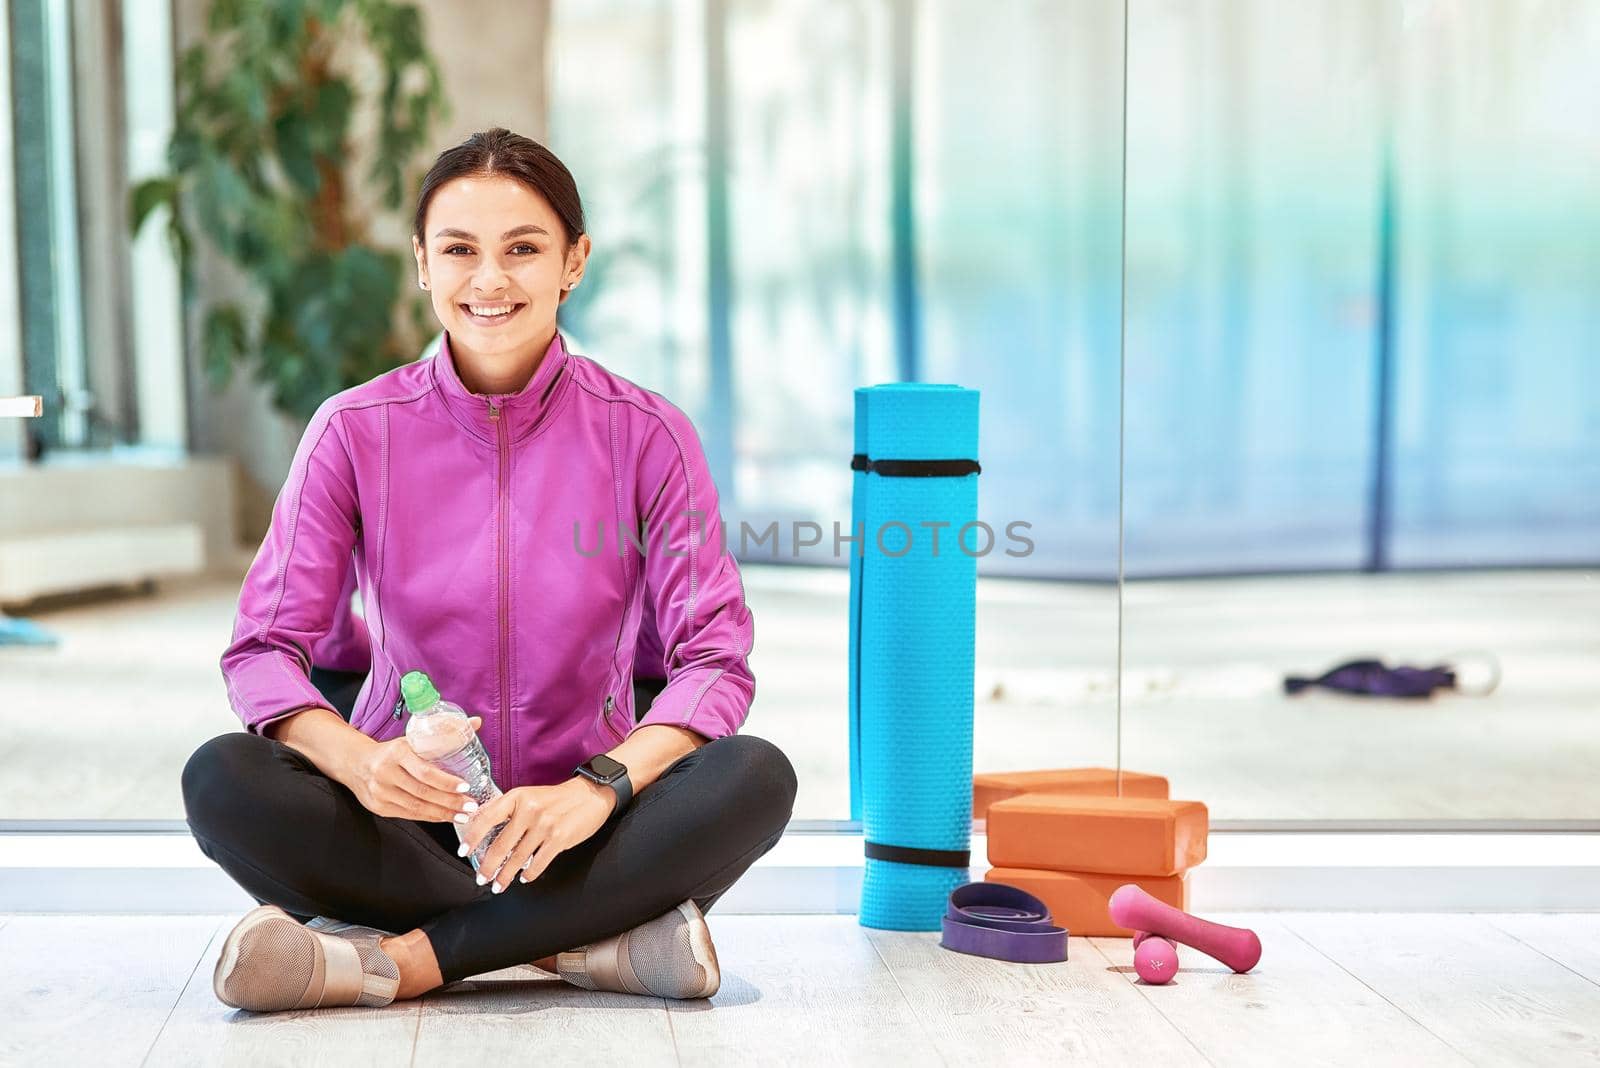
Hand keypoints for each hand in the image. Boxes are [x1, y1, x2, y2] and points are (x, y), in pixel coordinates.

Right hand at [341, 716, 482, 822]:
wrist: (356, 763)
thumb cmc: (392, 751)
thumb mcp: (413, 738)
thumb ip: (446, 733)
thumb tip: (477, 722)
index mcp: (397, 753)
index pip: (425, 771)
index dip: (446, 782)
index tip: (466, 787)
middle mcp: (386, 773)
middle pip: (423, 792)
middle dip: (450, 802)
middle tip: (471, 806)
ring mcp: (380, 792)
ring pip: (416, 807)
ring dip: (443, 813)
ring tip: (463, 815)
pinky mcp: (379, 807)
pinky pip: (409, 815)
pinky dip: (429, 817)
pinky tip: (444, 817)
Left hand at [460, 778, 615, 892]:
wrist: (590, 795)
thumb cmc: (557, 798)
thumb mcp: (528, 795)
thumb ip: (506, 808)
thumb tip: (480, 825)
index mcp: (517, 797)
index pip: (486, 818)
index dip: (472, 837)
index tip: (463, 852)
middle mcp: (529, 810)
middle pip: (500, 845)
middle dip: (488, 866)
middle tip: (481, 878)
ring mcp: (544, 825)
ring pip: (518, 858)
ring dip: (505, 876)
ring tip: (498, 885)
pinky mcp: (559, 838)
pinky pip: (538, 863)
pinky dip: (529, 874)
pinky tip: (524, 878)